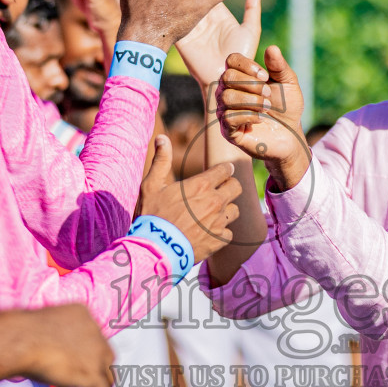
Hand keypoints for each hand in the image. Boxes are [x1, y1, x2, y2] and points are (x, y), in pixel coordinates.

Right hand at [5, 304, 114, 386]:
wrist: (18, 340)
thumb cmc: (18, 334)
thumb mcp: (41, 331)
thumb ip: (54, 342)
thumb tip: (47, 357)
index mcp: (82, 314)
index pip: (95, 337)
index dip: (91, 354)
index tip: (83, 366)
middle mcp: (95, 330)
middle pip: (106, 355)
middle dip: (101, 371)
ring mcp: (96, 352)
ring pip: (108, 375)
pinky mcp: (92, 372)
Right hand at [136, 136, 240, 265]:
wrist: (155, 249)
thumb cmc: (152, 215)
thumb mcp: (151, 185)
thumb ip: (161, 161)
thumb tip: (162, 138)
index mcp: (201, 185)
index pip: (226, 169)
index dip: (224, 170)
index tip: (220, 172)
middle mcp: (215, 202)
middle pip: (236, 187)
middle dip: (229, 186)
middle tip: (218, 191)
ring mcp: (219, 222)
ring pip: (235, 210)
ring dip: (226, 210)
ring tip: (212, 213)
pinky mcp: (219, 240)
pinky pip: (229, 233)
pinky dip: (221, 232)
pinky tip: (209, 233)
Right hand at [175, 0, 262, 87]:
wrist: (226, 80)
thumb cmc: (242, 57)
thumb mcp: (250, 32)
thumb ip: (252, 11)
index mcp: (218, 14)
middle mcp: (203, 18)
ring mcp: (190, 27)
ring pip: (180, 4)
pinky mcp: (181, 38)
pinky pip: (172, 22)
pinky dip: (167, 11)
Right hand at [218, 46, 309, 189]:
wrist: (290, 135)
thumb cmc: (286, 107)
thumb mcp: (288, 83)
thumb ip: (279, 66)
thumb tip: (272, 48)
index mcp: (240, 76)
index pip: (231, 60)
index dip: (247, 65)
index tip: (265, 75)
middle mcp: (228, 91)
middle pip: (227, 77)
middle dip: (251, 84)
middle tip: (269, 94)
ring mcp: (225, 110)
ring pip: (226, 97)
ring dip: (252, 101)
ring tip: (267, 107)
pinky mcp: (228, 130)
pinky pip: (228, 117)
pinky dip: (249, 116)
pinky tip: (261, 119)